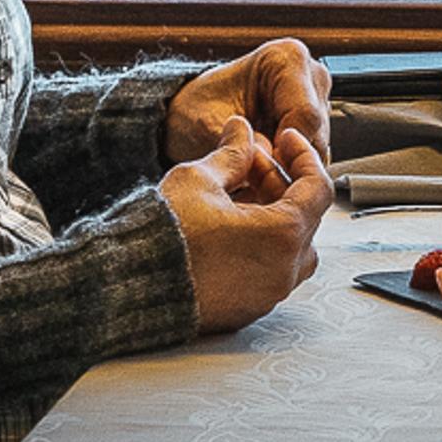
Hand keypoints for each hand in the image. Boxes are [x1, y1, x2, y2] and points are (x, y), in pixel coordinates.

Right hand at [161, 120, 330, 334]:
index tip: (286, 139)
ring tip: (237, 195)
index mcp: (283, 235)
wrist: (123, 289)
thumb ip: (231, 153)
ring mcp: (266, 295)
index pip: (318, 187)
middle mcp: (284, 271)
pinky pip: (269, 272)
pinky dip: (261, 246)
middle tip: (250, 164)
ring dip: (273, 216)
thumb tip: (241, 129)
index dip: (303, 156)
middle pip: (304, 216)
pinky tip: (228, 227)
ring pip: (290, 247)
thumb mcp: (199, 180)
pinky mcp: (247, 311)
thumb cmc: (162, 236)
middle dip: (281, 183)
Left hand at [164, 38, 332, 165]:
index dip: (285, 151)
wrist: (193, 114)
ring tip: (252, 173)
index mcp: (287, 57)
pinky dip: (289, 168)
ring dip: (288, 167)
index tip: (258, 172)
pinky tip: (263, 170)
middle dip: (286, 161)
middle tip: (251, 178)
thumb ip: (237, 142)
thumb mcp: (206, 125)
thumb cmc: (197, 109)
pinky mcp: (316, 121)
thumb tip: (266, 156)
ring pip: (317, 147)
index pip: (305, 115)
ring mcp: (316, 98)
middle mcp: (310, 74)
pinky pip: (313, 154)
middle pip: (316, 133)